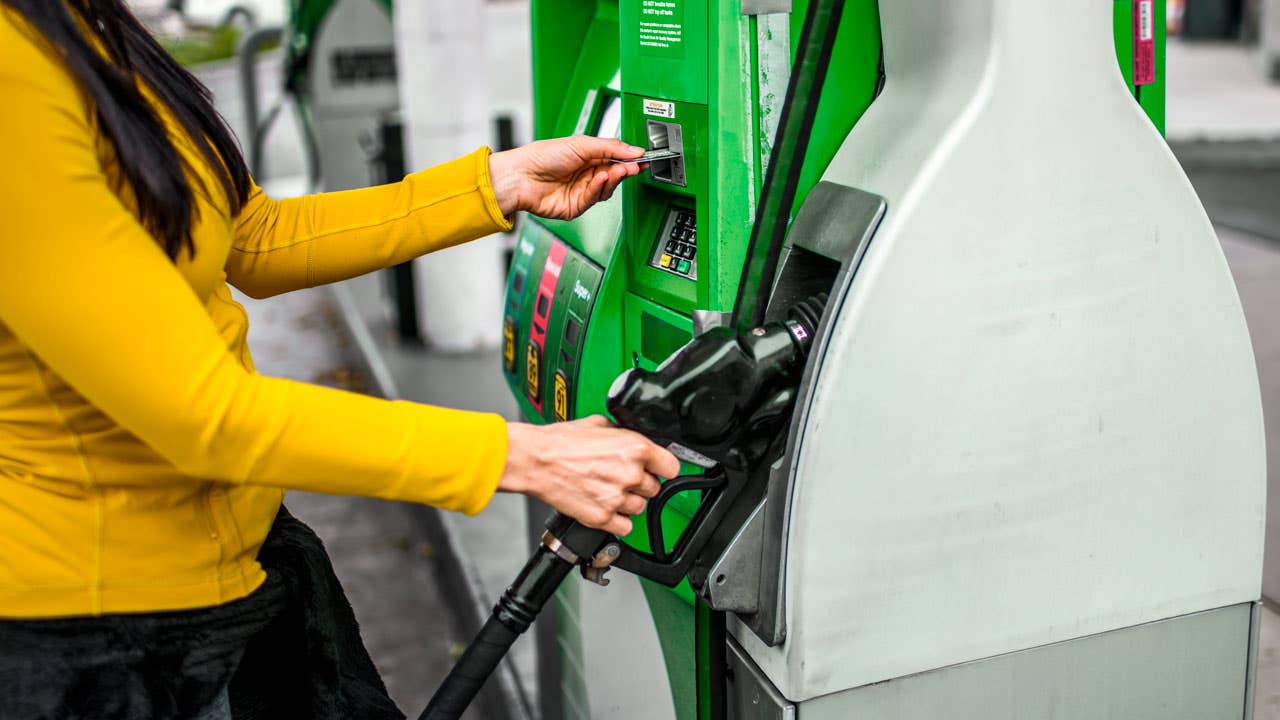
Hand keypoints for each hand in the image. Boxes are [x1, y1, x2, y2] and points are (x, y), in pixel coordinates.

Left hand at [488, 137, 646, 219]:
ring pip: (607, 189)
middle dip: (625, 170)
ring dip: (613, 179)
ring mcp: (581, 191)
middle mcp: (586, 175)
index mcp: (587, 157)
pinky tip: (598, 179)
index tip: (643, 158)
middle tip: (634, 166)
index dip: (629, 159)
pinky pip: (594, 200)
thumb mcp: (581, 144)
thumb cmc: (542, 156)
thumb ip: (610, 147)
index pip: (615, 158)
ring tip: (615, 171)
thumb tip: (634, 150)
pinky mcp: (576, 207)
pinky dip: (598, 189)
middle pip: (615, 175)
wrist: (521, 176)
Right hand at [498, 415, 681, 535]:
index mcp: (635, 448)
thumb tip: (634, 439)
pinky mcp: (602, 517)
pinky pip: (625, 526)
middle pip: (655, 488)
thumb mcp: (600, 424)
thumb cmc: (561, 442)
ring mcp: (617, 498)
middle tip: (619, 476)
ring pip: (640, 507)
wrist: (535, 460)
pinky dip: (617, 520)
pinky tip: (604, 505)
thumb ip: (624, 434)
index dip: (662, 467)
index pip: (671, 466)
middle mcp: (630, 474)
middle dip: (640, 483)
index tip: (656, 468)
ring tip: (607, 489)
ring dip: (628, 501)